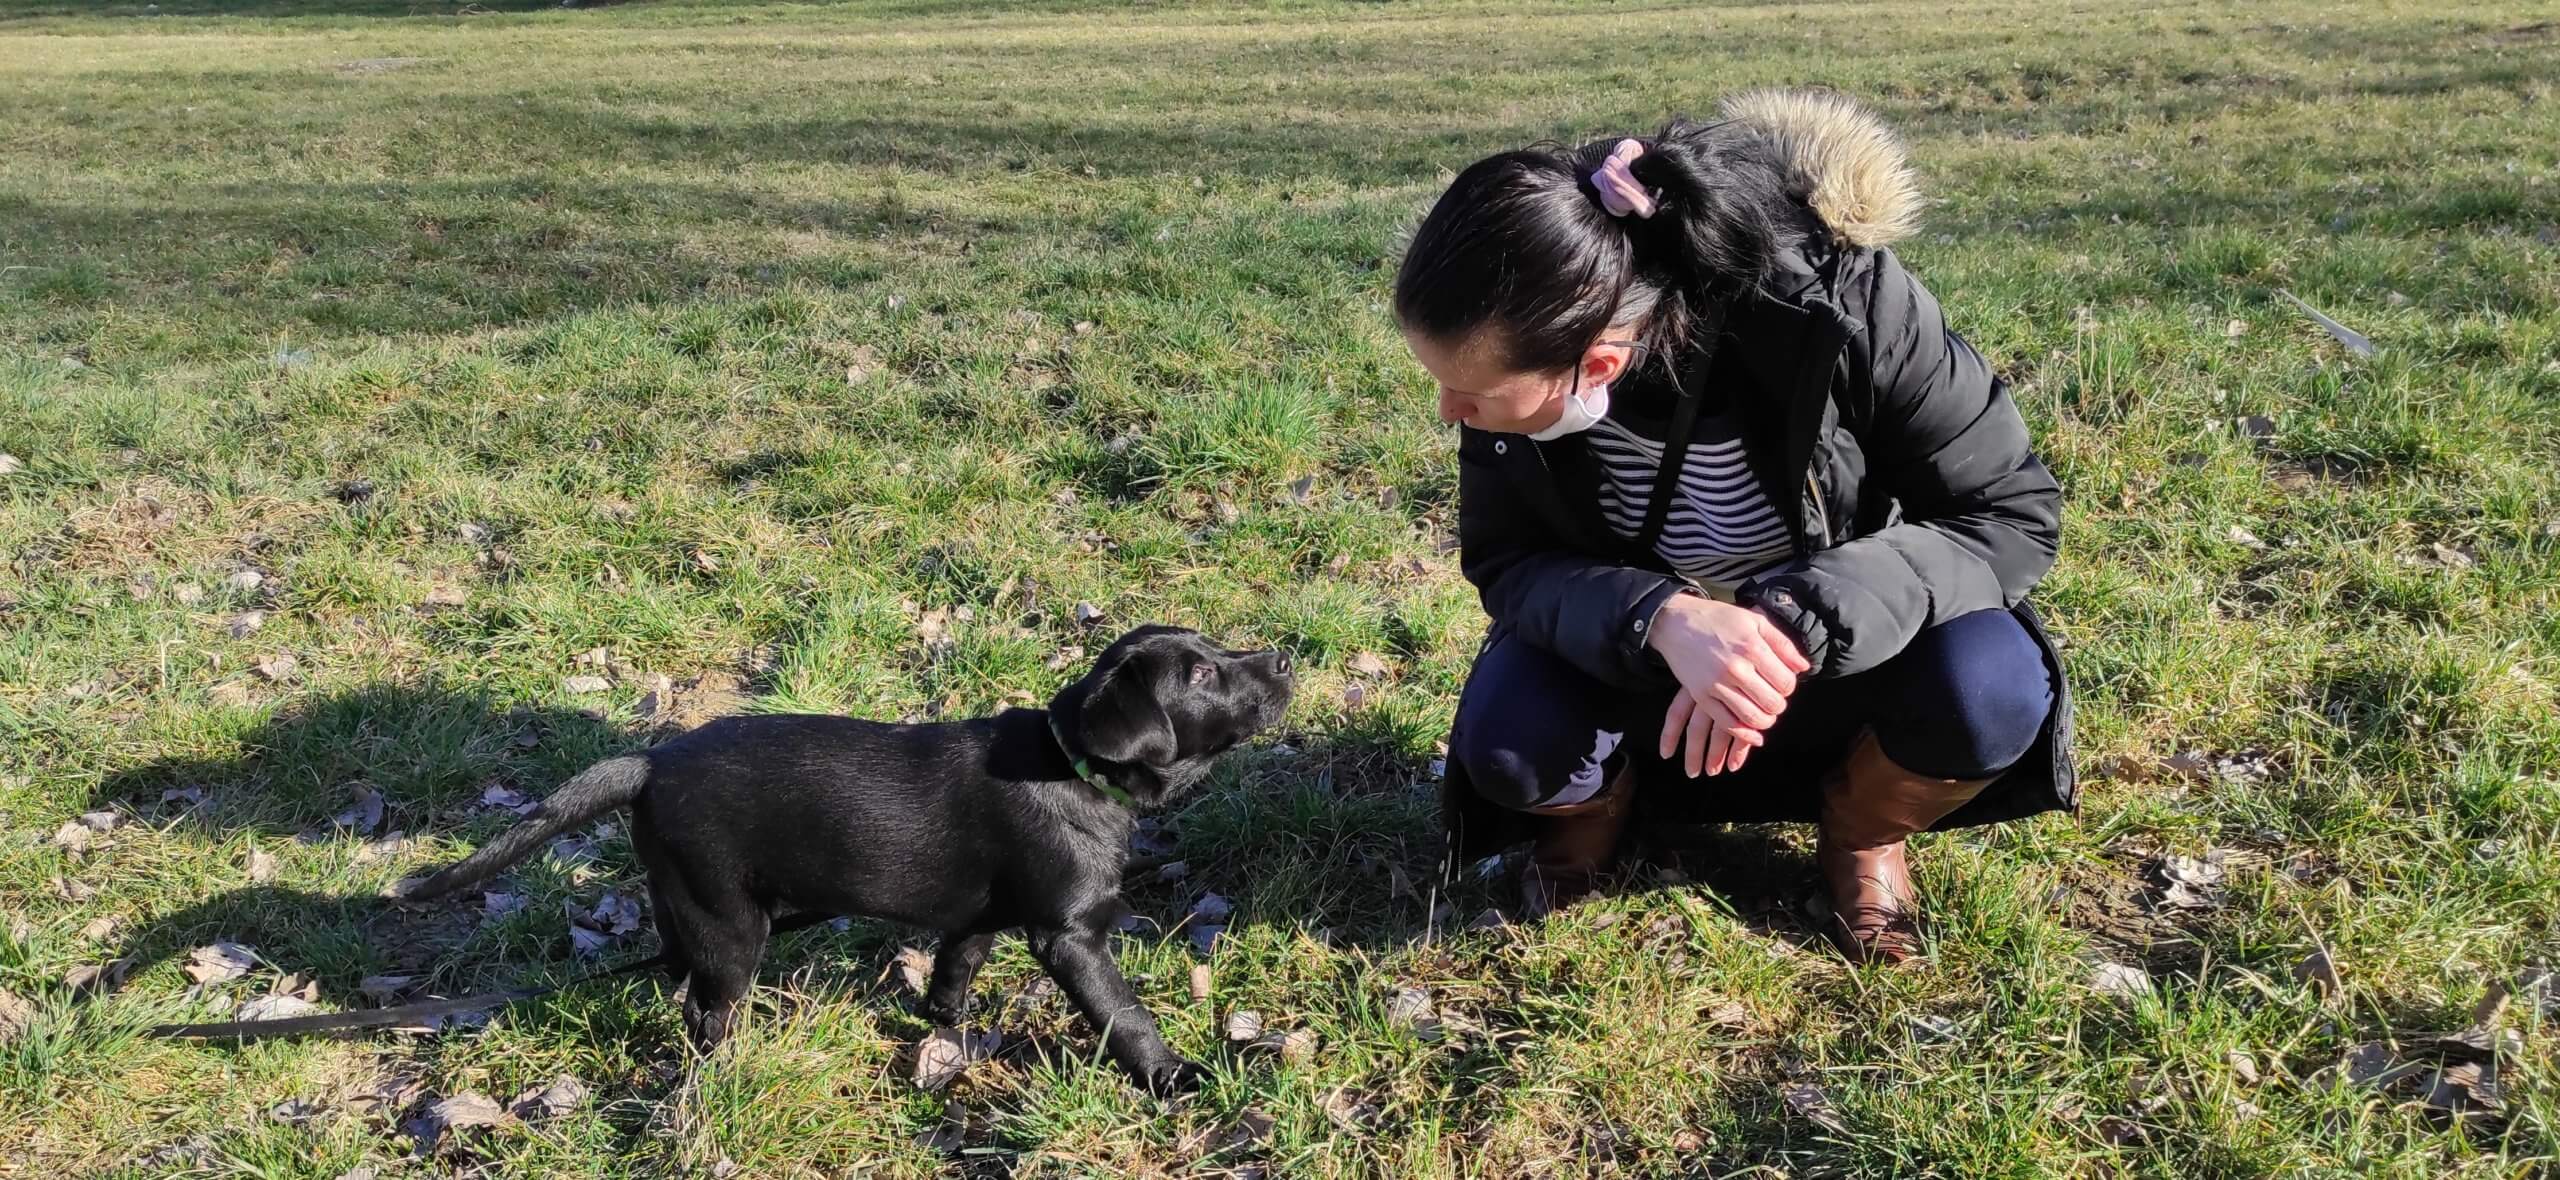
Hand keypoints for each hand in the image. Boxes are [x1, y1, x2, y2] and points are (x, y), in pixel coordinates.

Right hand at [1645, 595, 1811, 776]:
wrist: (1677, 622)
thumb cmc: (1719, 619)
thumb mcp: (1755, 621)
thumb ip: (1783, 644)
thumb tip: (1804, 667)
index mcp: (1752, 648)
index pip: (1785, 683)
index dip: (1789, 687)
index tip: (1782, 683)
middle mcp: (1736, 668)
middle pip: (1772, 703)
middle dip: (1778, 705)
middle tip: (1774, 699)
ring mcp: (1716, 684)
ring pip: (1752, 718)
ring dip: (1765, 721)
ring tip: (1765, 713)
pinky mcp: (1701, 696)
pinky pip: (1727, 723)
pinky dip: (1744, 733)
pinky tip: (1753, 733)